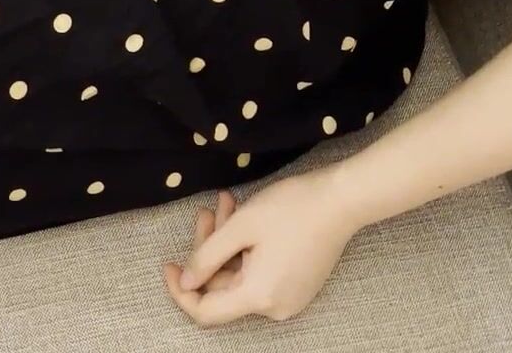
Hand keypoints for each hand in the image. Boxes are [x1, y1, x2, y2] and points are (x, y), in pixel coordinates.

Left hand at [161, 169, 361, 326]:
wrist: (343, 200)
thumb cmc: (292, 209)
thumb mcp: (240, 227)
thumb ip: (206, 257)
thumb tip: (185, 283)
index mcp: (259, 296)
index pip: (206, 311)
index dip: (181, 291)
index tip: (169, 264)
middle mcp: (275, 307)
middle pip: (223, 287)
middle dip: (209, 249)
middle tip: (207, 211)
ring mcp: (289, 298)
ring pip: (239, 275)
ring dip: (227, 243)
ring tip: (226, 204)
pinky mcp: (298, 285)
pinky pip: (259, 274)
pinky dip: (246, 249)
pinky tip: (243, 217)